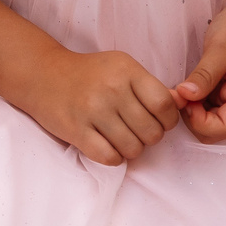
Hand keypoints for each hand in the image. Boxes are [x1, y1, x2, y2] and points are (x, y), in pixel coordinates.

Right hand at [11, 47, 182, 165]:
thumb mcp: (121, 68)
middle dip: (149, 137)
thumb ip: (151, 87)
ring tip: (120, 138)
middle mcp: (111, 89)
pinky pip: (109, 158)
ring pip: (133, 149)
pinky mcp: (76, 130)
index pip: (165, 106)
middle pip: (152, 132)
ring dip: (131, 149)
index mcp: (126, 71)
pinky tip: (107, 146)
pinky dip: (113, 157)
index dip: (167, 120)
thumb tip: (183, 104)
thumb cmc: (88, 73)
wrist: (42, 74)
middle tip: (135, 130)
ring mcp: (92, 111)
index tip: (157, 120)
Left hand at [175, 0, 225, 141]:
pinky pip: (206, 109)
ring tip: (182, 87)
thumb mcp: (221, 47)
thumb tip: (185, 96)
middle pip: (215, 132)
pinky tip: (187, 85)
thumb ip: (205, 74)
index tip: (185, 97)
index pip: (224, 129)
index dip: (199, 121)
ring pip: (208, 123)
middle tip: (180, 92)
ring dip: (192, 111)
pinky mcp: (225, 94)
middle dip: (193, 118)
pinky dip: (194, 103)